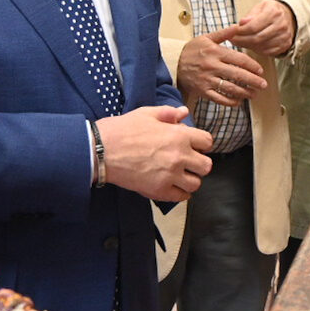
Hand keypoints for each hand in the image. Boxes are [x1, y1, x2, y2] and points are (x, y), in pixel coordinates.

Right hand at [97, 106, 213, 200]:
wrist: (101, 150)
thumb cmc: (122, 130)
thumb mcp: (146, 114)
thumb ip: (168, 114)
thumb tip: (183, 113)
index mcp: (179, 136)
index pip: (207, 142)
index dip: (201, 143)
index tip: (194, 145)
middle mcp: (179, 156)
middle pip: (206, 166)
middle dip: (199, 163)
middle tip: (188, 162)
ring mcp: (170, 175)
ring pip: (196, 184)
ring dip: (190, 180)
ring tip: (180, 175)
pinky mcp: (159, 190)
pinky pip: (181, 197)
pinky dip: (180, 193)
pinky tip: (172, 186)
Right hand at [176, 27, 267, 104]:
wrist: (174, 63)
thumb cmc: (192, 50)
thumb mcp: (207, 38)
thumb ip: (224, 33)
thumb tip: (239, 26)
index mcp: (215, 52)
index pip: (239, 60)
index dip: (252, 66)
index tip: (260, 71)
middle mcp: (212, 66)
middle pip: (238, 75)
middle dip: (253, 81)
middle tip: (263, 85)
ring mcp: (207, 80)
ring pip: (231, 89)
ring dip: (245, 93)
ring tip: (254, 94)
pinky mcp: (203, 91)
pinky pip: (220, 99)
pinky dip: (231, 102)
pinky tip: (239, 101)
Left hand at [233, 0, 295, 56]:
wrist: (288, 16)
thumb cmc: (269, 11)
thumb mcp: (259, 7)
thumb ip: (250, 16)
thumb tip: (241, 23)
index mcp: (274, 12)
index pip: (253, 26)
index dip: (240, 31)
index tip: (230, 32)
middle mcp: (281, 25)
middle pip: (257, 38)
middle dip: (241, 40)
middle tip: (232, 40)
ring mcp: (284, 36)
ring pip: (261, 47)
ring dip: (248, 46)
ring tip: (239, 42)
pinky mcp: (285, 45)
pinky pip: (267, 52)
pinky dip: (257, 50)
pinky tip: (251, 45)